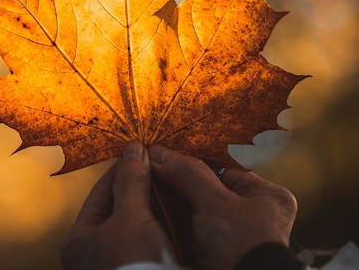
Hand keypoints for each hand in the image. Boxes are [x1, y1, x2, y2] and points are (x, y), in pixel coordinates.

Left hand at [61, 142, 169, 269]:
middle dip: (140, 187)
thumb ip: (131, 181)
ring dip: (153, 203)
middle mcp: (92, 253)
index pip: (100, 194)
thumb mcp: (132, 216)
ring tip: (169, 180)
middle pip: (118, 208)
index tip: (138, 152)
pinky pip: (149, 238)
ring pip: (136, 222)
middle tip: (156, 165)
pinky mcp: (139, 267)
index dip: (121, 170)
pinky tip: (177, 205)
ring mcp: (115, 262)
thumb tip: (133, 148)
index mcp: (78, 241)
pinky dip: (161, 222)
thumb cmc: (135, 263)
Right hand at [149, 145, 297, 269]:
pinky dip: (166, 222)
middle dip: (172, 183)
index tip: (159, 154)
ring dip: (165, 203)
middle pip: (201, 188)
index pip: (219, 167)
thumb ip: (187, 173)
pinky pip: (184, 229)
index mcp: (263, 196)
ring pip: (189, 209)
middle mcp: (248, 214)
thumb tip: (158, 152)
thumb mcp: (215, 203)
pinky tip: (146, 210)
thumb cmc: (242, 247)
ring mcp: (227, 236)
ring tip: (141, 189)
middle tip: (145, 171)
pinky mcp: (209, 253)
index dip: (187, 161)